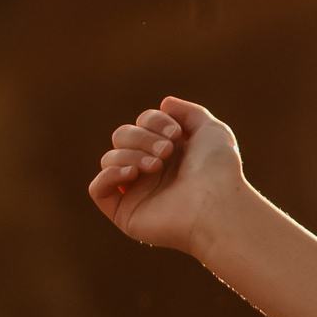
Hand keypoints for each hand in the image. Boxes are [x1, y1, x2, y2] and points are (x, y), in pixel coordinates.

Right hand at [86, 96, 246, 256]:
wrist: (217, 205)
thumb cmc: (219, 170)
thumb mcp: (211, 131)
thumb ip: (190, 113)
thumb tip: (165, 103)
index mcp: (168, 152)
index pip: (141, 123)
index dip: (153, 121)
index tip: (176, 133)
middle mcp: (150, 171)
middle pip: (121, 136)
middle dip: (141, 138)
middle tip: (166, 152)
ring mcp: (137, 193)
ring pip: (110, 159)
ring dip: (130, 155)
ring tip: (156, 166)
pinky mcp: (125, 214)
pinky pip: (97, 189)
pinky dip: (108, 175)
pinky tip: (132, 173)